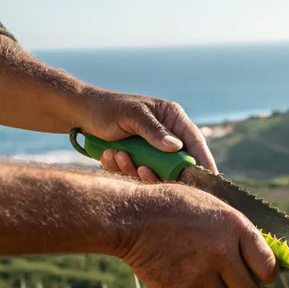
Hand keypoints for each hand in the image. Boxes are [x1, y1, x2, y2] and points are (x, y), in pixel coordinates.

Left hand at [79, 88, 217, 179]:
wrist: (79, 114)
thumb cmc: (107, 108)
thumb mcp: (132, 116)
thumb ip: (154, 131)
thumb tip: (177, 147)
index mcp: (172, 117)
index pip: (195, 141)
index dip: (203, 160)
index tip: (209, 179)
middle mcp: (166, 135)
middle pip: (177, 163)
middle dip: (159, 170)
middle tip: (142, 170)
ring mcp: (152, 149)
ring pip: (155, 171)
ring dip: (134, 168)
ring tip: (117, 155)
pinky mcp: (138, 159)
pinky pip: (137, 173)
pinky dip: (122, 168)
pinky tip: (108, 155)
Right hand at [116, 184, 277, 287]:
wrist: (132, 217)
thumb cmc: (174, 207)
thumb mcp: (213, 207)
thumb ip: (237, 232)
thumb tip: (263, 255)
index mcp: (236, 227)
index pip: (268, 266)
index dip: (267, 275)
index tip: (262, 276)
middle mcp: (223, 252)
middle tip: (233, 280)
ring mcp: (202, 272)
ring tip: (201, 268)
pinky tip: (182, 270)